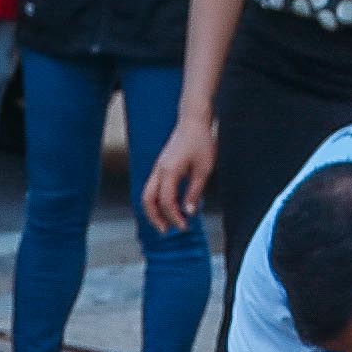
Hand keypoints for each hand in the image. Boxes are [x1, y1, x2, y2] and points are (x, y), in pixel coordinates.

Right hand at [139, 116, 215, 236]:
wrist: (193, 121)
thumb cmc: (200, 141)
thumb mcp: (203, 169)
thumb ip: (195, 192)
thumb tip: (189, 211)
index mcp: (169, 172)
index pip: (167, 202)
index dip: (175, 217)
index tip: (184, 226)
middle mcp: (159, 171)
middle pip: (148, 200)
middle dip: (155, 218)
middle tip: (167, 231)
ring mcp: (157, 168)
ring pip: (147, 194)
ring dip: (154, 210)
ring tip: (166, 222)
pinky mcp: (160, 166)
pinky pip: (153, 187)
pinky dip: (157, 200)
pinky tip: (169, 206)